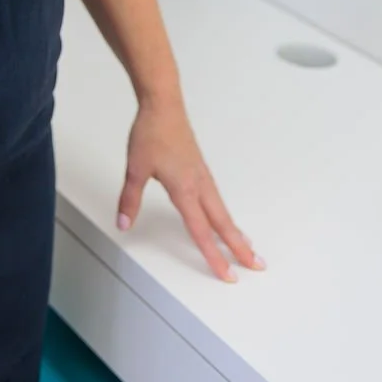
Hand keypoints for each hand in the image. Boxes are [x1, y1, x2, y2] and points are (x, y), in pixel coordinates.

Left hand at [117, 98, 266, 282]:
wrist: (163, 105)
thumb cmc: (150, 133)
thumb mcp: (135, 168)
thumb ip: (129, 199)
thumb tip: (123, 224)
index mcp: (184, 189)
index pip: (201, 231)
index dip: (214, 256)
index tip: (228, 275)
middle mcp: (199, 185)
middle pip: (222, 224)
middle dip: (239, 248)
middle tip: (257, 267)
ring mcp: (202, 176)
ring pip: (223, 211)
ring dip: (236, 231)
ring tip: (248, 249)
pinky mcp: (200, 168)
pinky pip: (217, 198)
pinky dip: (226, 214)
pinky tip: (225, 219)